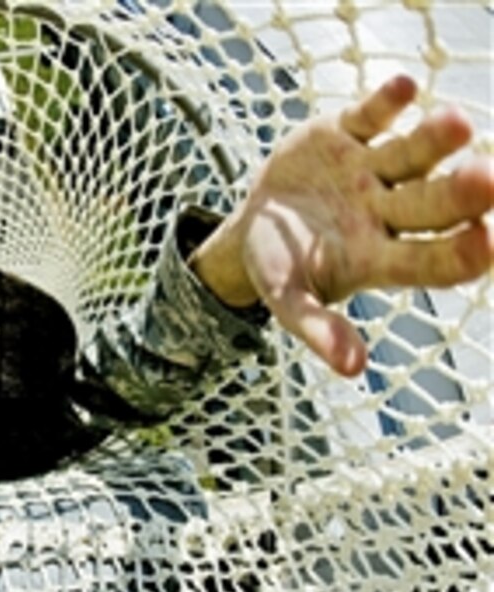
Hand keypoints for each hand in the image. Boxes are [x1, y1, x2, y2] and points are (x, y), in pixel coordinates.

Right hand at [194, 75, 492, 375]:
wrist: (254, 224)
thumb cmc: (278, 268)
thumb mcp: (288, 299)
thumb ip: (316, 328)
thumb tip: (352, 370)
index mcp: (377, 258)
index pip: (427, 261)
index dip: (455, 255)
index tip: (485, 245)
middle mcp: (386, 212)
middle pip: (429, 204)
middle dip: (457, 193)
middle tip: (486, 179)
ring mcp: (370, 171)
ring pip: (411, 154)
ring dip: (433, 140)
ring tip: (455, 124)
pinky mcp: (346, 134)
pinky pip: (371, 115)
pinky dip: (386, 101)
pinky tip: (404, 87)